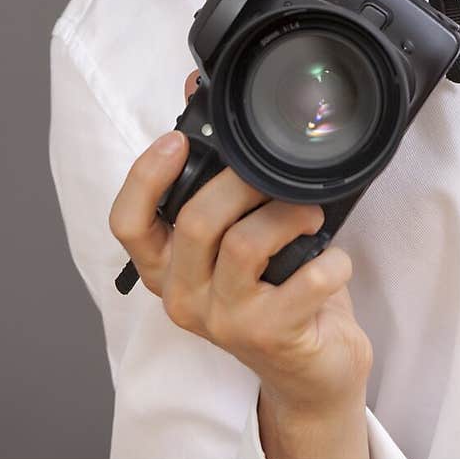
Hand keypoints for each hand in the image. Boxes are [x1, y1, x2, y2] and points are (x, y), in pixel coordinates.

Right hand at [108, 68, 373, 413]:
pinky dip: (331, 260)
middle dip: (242, 182)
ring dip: (290, 215)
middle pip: (196, 220)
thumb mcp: (237, 233)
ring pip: (245, 245)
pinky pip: (306, 278)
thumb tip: (195, 88)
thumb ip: (216, 174)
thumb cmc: (274, 291)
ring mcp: (223, 321)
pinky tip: (332, 261)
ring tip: (311, 215)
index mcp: (166, 267)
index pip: (127, 223)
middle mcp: (183, 296)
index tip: (176, 140)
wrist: (311, 371)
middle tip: (274, 177)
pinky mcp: (269, 336)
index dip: (145, 178)